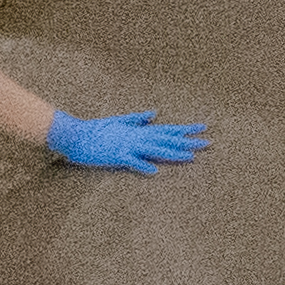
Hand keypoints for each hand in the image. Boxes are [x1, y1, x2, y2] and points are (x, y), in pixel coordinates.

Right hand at [45, 111, 212, 174]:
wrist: (76, 134)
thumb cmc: (97, 129)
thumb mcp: (120, 121)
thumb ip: (138, 118)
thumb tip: (154, 113)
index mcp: (140, 130)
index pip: (168, 129)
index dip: (186, 129)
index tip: (203, 128)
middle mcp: (137, 137)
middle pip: (168, 139)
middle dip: (188, 142)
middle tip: (208, 143)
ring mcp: (128, 146)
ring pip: (155, 150)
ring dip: (173, 153)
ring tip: (191, 157)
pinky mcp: (116, 156)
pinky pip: (131, 162)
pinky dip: (142, 165)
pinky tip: (155, 171)